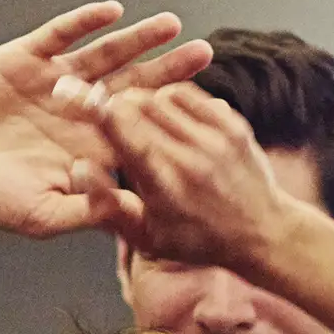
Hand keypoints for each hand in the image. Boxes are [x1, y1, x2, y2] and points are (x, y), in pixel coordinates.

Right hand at [0, 4, 219, 253]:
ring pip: (103, 55)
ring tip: (170, 24)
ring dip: (136, 40)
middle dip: (168, 70)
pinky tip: (110, 11)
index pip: (139, 128)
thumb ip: (84, 210)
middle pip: (133, 85)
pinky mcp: (22, 59)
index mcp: (88, 147)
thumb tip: (129, 210)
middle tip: (205, 53)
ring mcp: (52, 81)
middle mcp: (78, 111)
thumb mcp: (40, 213)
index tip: (206, 106)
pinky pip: (58, 35)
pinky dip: (82, 22)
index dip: (169, 117)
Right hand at [79, 81, 315, 273]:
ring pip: (163, 95)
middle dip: (111, 100)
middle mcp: (191, 154)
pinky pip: (190, 95)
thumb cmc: (196, 240)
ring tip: (128, 112)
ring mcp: (215, 136)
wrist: (262, 233)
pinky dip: (169, 97)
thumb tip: (80, 168)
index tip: (71, 93)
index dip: (92, 106)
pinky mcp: (232, 124)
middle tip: (97, 104)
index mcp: (164, 181)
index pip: (121, 128)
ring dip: (139, 98)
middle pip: (138, 104)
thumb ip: (106, 204)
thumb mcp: (145, 235)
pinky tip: (162, 113)